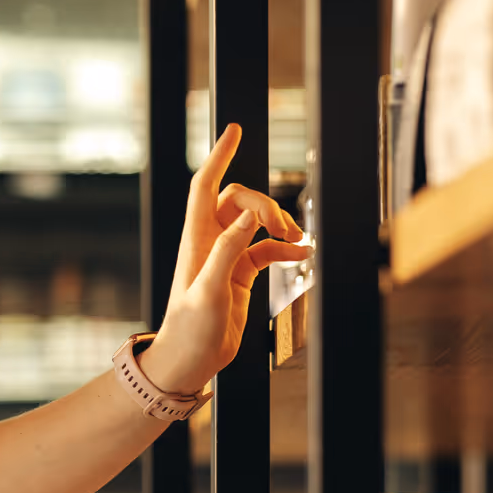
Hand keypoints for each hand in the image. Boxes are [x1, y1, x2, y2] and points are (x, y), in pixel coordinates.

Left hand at [140, 123, 311, 395]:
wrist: (190, 361)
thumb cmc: (190, 330)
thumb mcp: (209, 290)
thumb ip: (229, 251)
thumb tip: (251, 216)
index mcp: (196, 239)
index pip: (205, 186)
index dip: (219, 156)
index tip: (235, 130)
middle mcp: (211, 242)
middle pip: (239, 200)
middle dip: (266, 205)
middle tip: (284, 228)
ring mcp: (227, 257)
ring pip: (257, 223)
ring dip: (280, 225)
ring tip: (300, 241)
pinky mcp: (241, 274)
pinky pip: (268, 250)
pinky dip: (286, 249)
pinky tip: (303, 255)